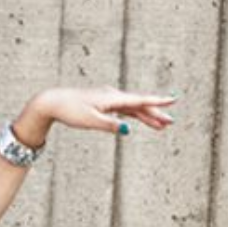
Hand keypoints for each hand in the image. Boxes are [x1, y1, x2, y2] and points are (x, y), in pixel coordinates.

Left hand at [13, 87, 177, 146]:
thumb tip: (128, 130)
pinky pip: (124, 109)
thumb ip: (110, 125)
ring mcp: (108, 99)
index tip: (174, 99)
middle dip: (156, 113)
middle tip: (171, 122)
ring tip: (161, 126)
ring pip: (133, 108)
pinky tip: (140, 120)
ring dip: (147, 116)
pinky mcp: (103, 104)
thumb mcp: (90, 121)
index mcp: (112, 99)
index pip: (140, 100)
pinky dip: (134, 115)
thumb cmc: (70, 111)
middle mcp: (113, 96)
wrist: (53, 102)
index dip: (158, 101)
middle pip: (139, 105)